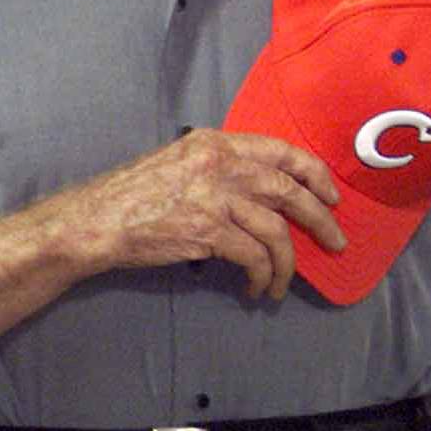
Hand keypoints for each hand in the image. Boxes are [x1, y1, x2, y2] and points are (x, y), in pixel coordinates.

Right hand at [50, 129, 344, 300]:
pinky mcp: (207, 230)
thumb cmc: (135, 195)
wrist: (95, 220)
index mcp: (217, 143)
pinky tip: (257, 287)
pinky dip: (262, 274)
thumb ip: (223, 167)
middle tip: (335, 240)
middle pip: (289, 190)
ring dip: (288, 262)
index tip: (331, 195)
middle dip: (319, 218)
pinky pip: (253, 256)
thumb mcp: (182, 162)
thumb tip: (266, 191)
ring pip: (276, 230)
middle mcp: (221, 164)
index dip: (315, 174)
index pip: (283, 152)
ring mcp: (215, 197)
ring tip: (284, 283)